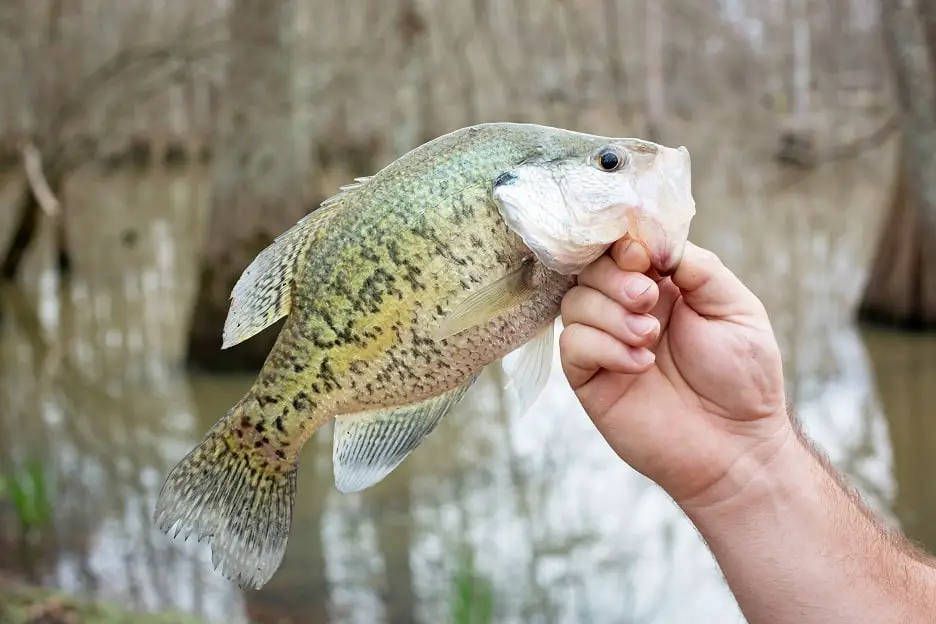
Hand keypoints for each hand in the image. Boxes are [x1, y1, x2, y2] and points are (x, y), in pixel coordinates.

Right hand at [558, 240, 789, 506]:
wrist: (737, 447)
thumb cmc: (743, 379)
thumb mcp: (735, 308)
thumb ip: (698, 268)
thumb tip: (655, 244)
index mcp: (662, 287)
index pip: (623, 248)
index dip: (624, 244)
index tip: (644, 256)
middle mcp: (627, 310)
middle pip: (590, 269)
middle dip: (615, 277)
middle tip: (649, 300)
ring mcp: (605, 344)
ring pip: (574, 303)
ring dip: (611, 313)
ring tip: (649, 337)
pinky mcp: (590, 379)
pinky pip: (573, 346)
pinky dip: (604, 348)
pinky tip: (639, 365)